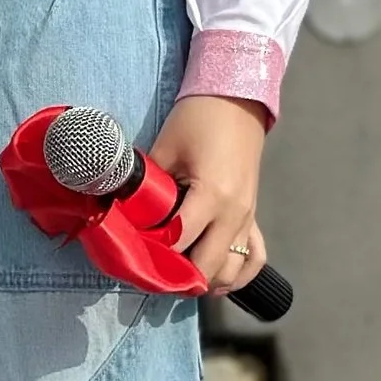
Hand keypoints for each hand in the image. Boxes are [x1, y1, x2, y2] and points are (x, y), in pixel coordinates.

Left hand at [147, 93, 270, 294]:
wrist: (236, 100)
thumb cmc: (199, 119)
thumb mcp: (165, 150)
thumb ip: (148, 187)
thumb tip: (126, 214)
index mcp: (212, 195)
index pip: (180, 243)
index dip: (154, 255)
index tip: (131, 256)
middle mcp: (235, 213)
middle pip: (208, 267)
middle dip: (178, 277)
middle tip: (151, 274)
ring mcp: (248, 217)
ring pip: (233, 271)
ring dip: (207, 280)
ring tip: (178, 278)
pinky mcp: (254, 215)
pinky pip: (254, 258)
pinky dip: (237, 274)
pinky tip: (216, 279)